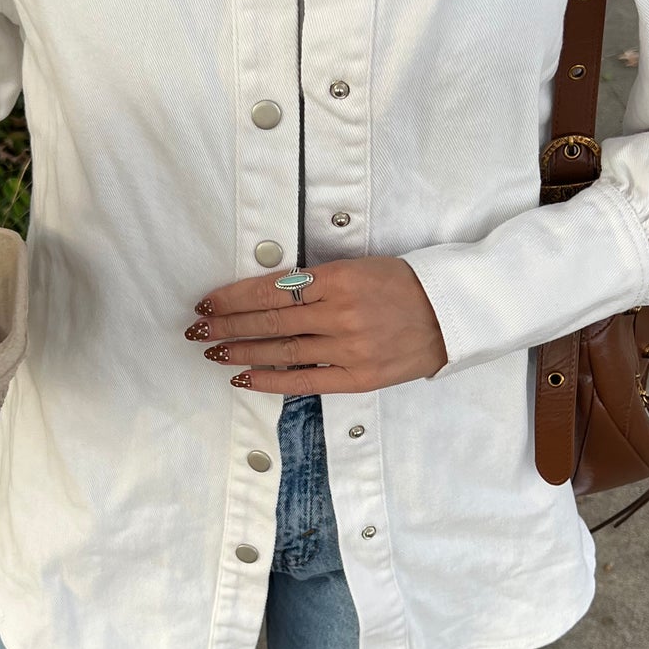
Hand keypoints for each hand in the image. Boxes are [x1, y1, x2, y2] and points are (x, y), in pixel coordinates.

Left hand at [183, 256, 448, 394]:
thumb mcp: (359, 268)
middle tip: (197, 329)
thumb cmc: (404, 285)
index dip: (233, 297)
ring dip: (240, 351)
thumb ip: (316, 280)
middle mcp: (341, 313)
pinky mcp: (358, 378)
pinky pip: (303, 380)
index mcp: (339, 278)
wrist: (451, 315)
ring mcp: (349, 348)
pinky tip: (243, 377)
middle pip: (269, 320)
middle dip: (226, 325)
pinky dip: (270, 380)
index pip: (271, 289)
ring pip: (281, 350)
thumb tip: (266, 293)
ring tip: (212, 351)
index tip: (206, 302)